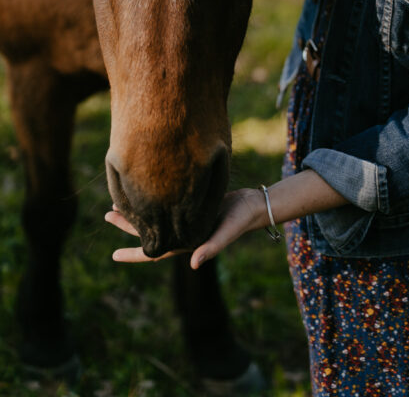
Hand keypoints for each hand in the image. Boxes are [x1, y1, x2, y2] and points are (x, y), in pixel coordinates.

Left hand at [104, 189, 265, 268]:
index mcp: (186, 243)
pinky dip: (153, 200)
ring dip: (137, 211)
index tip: (113, 255)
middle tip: (109, 213)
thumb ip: (211, 249)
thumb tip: (192, 264)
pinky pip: (165, 204)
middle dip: (128, 224)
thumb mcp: (226, 233)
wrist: (253, 205)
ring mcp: (185, 219)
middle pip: (149, 230)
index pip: (154, 252)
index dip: (134, 254)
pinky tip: (146, 190)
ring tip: (120, 200)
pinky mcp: (191, 205)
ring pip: (154, 216)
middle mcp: (182, 232)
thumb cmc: (240, 220)